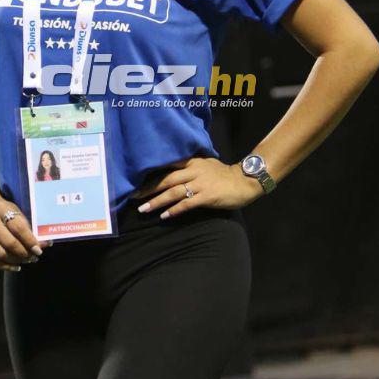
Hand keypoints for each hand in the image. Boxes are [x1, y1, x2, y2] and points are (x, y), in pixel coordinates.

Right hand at [0, 198, 49, 270]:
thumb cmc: (5, 212)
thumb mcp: (16, 212)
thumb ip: (28, 228)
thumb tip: (44, 245)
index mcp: (1, 209)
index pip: (18, 228)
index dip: (30, 241)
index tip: (39, 250)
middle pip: (9, 243)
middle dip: (24, 253)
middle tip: (34, 257)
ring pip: (1, 254)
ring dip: (17, 261)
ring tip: (27, 260)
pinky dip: (6, 267)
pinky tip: (16, 266)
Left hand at [133, 156, 263, 219]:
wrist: (245, 181)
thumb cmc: (224, 175)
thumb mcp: (205, 164)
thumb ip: (188, 166)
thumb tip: (169, 172)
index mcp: (192, 162)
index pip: (167, 165)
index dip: (150, 172)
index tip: (135, 179)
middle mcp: (193, 171)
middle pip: (166, 180)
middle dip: (148, 189)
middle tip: (133, 196)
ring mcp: (200, 184)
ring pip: (173, 192)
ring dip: (157, 201)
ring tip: (143, 209)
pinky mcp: (207, 196)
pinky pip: (186, 204)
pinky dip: (174, 210)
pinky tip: (163, 216)